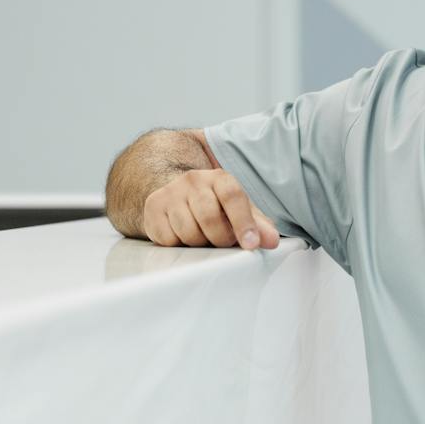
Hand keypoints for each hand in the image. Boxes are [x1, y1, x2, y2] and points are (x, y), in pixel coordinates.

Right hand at [142, 168, 279, 249]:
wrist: (174, 191)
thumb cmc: (212, 204)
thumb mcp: (238, 210)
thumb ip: (257, 225)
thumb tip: (271, 241)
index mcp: (218, 178)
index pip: (233, 197)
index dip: (244, 223)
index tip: (250, 244)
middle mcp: (193, 181)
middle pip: (210, 218)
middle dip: (221, 238)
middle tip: (224, 240)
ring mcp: (170, 194)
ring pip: (188, 232)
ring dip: (200, 243)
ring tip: (204, 236)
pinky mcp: (153, 209)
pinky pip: (169, 239)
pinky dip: (180, 244)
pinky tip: (184, 235)